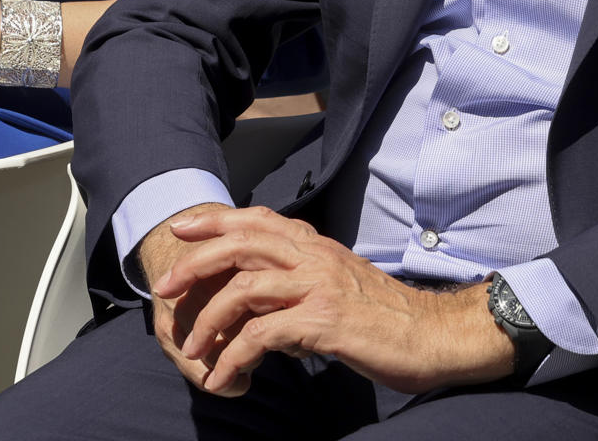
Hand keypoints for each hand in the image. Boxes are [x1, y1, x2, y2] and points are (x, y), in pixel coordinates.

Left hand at [153, 206, 513, 396]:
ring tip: (190, 349)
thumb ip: (301, 294)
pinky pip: (261, 336)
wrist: (432, 335)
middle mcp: (316, 257)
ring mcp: (319, 286)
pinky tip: (224, 378)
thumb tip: (268, 321)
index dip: (216, 220)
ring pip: (244, 289)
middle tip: (165, 289)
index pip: (259, 219)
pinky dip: (233, 358)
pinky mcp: (323, 321)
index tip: (182, 227)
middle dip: (195, 262)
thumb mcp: (340, 291)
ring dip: (208, 320)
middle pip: (242, 243)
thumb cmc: (387, 318)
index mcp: (318, 247)